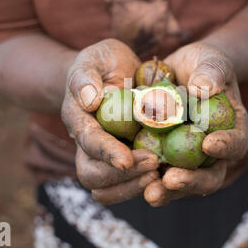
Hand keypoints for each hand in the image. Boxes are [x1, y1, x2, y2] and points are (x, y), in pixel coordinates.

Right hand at [61, 39, 159, 203]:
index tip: (126, 160)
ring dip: (134, 186)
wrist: (114, 73)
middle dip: (122, 176)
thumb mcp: (93, 59)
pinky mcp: (127, 159)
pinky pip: (131, 182)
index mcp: (79, 120)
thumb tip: (89, 100)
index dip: (105, 153)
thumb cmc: (103, 63)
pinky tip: (169, 174)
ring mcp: (107, 155)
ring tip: (161, 174)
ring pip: (108, 188)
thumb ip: (86, 76)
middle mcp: (88, 144)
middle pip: (92, 175)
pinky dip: (147, 183)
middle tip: (154, 165)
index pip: (88, 142)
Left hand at [144, 42, 247, 206]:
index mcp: (232, 130)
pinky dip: (144, 180)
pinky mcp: (164, 159)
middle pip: (210, 175)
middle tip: (172, 179)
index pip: (236, 143)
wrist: (179, 72)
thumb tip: (204, 87)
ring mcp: (187, 159)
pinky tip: (128, 181)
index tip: (209, 144)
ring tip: (150, 193)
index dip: (226, 146)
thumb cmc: (202, 64)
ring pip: (182, 182)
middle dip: (192, 181)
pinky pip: (157, 175)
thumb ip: (212, 71)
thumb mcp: (210, 60)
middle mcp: (212, 153)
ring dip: (166, 191)